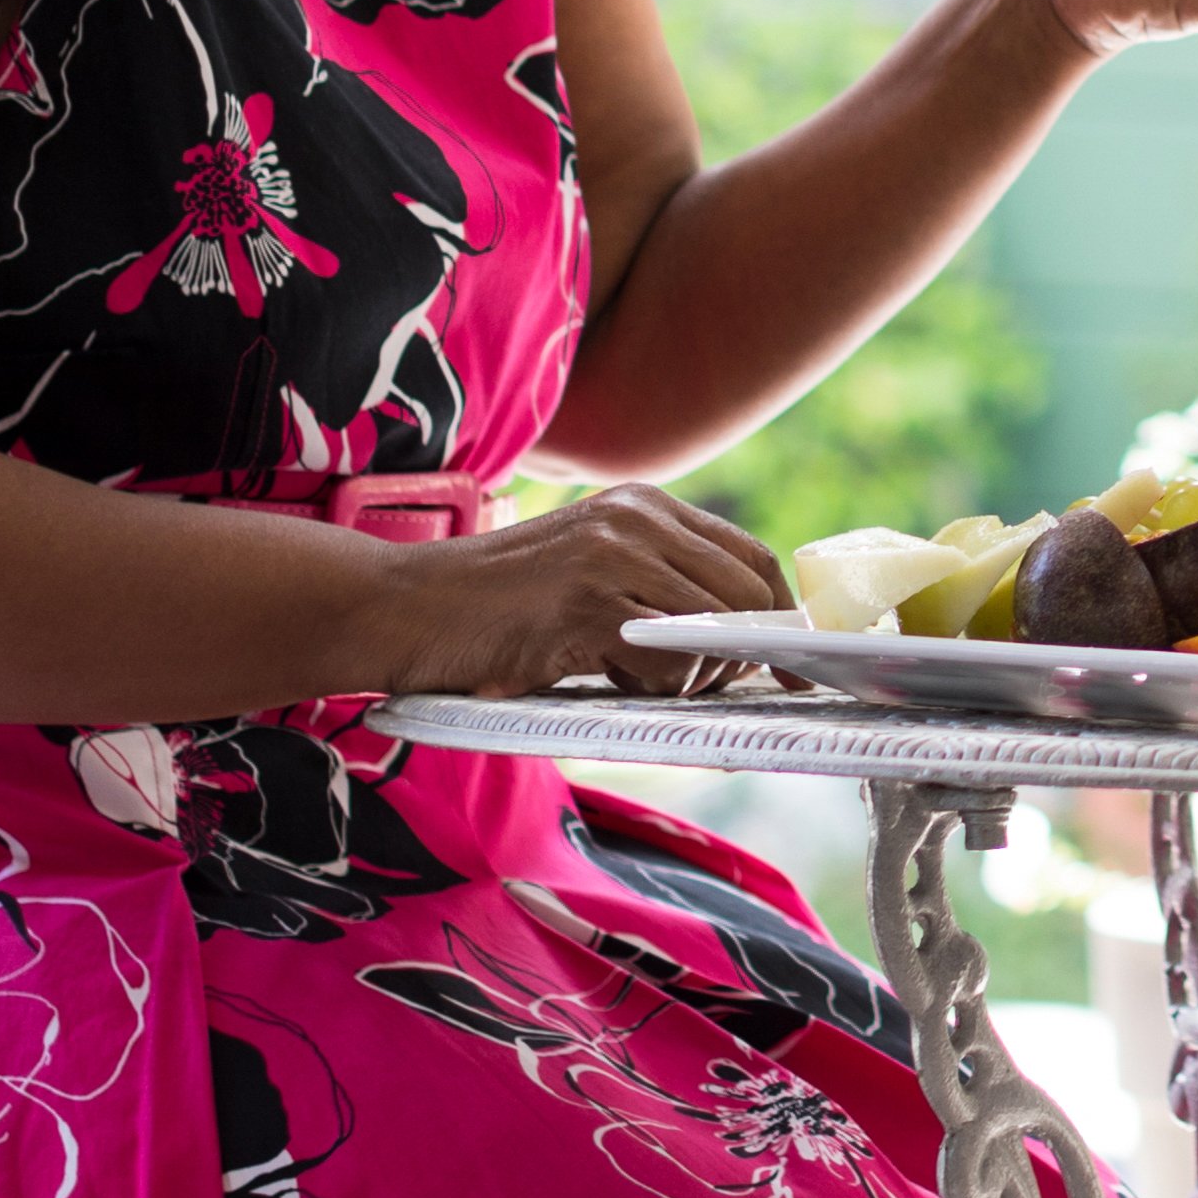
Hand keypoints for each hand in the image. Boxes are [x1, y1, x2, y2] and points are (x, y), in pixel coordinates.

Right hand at [351, 478, 790, 697]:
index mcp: (645, 506)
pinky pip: (665, 662)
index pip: (752, 559)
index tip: (793, 669)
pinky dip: (647, 688)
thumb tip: (741, 648)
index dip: (781, 619)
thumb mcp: (590, 573)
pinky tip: (596, 676)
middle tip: (706, 692)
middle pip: (747, 599)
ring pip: (712, 635)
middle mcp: (639, 519)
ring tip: (626, 677)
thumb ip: (658, 589)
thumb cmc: (496, 610)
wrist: (404, 608)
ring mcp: (614, 556)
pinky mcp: (588, 603)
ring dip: (686, 679)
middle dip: (743, 659)